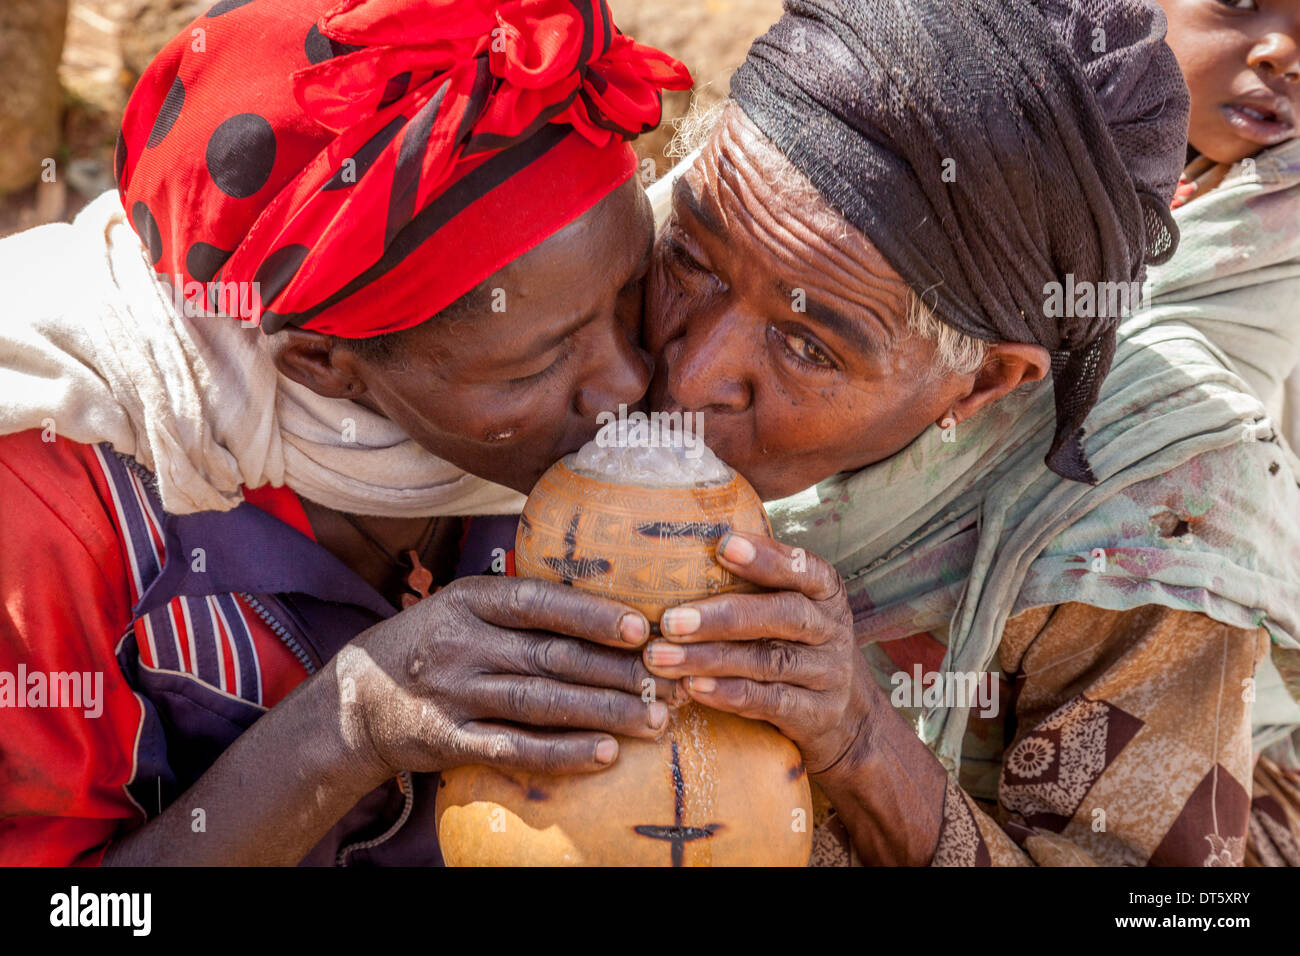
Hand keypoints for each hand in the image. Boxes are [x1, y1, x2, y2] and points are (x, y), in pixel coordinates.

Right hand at [336, 576, 682, 780]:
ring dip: (603, 712)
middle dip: (616, 670)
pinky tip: (604, 754)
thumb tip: (607, 601)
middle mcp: (462, 645)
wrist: (356, 700)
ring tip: (654, 719)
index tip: (641, 627)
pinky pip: (514, 748)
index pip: (537, 602)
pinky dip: (561, 753)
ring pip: (540, 703)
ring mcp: (454, 694)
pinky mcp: (450, 740)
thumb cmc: (432, 643)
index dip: (591, 614)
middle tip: (670, 681)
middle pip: (550, 656)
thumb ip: (521, 603)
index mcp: (469, 601)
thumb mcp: (463, 605)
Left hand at [641, 531, 871, 776]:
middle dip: (723, 617)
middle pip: (784, 615)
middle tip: (671, 620)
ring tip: (663, 656)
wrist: (851, 719)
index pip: (804, 568)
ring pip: (768, 662)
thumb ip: (755, 585)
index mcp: (825, 593)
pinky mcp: (817, 715)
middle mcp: (832, 630)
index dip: (767, 556)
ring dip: (710, 658)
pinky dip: (728, 694)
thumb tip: (682, 555)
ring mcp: (828, 674)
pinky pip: (770, 702)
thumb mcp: (792, 611)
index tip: (723, 545)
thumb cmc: (798, 646)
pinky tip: (692, 687)